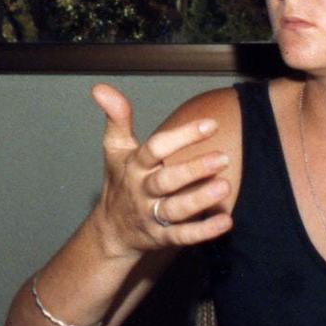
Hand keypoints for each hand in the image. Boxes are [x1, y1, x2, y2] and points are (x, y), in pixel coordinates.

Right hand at [88, 84, 232, 259]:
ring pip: (175, 209)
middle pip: (166, 180)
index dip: (181, 136)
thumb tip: (100, 87)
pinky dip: (203, 231)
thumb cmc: (120, 182)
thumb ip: (117, 117)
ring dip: (199, 199)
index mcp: (134, 166)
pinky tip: (225, 221)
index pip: (155, 148)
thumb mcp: (115, 149)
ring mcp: (151, 215)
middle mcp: (142, 190)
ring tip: (224, 187)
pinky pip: (182, 236)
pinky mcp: (162, 237)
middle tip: (222, 158)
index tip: (211, 124)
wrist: (111, 230)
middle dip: (193, 170)